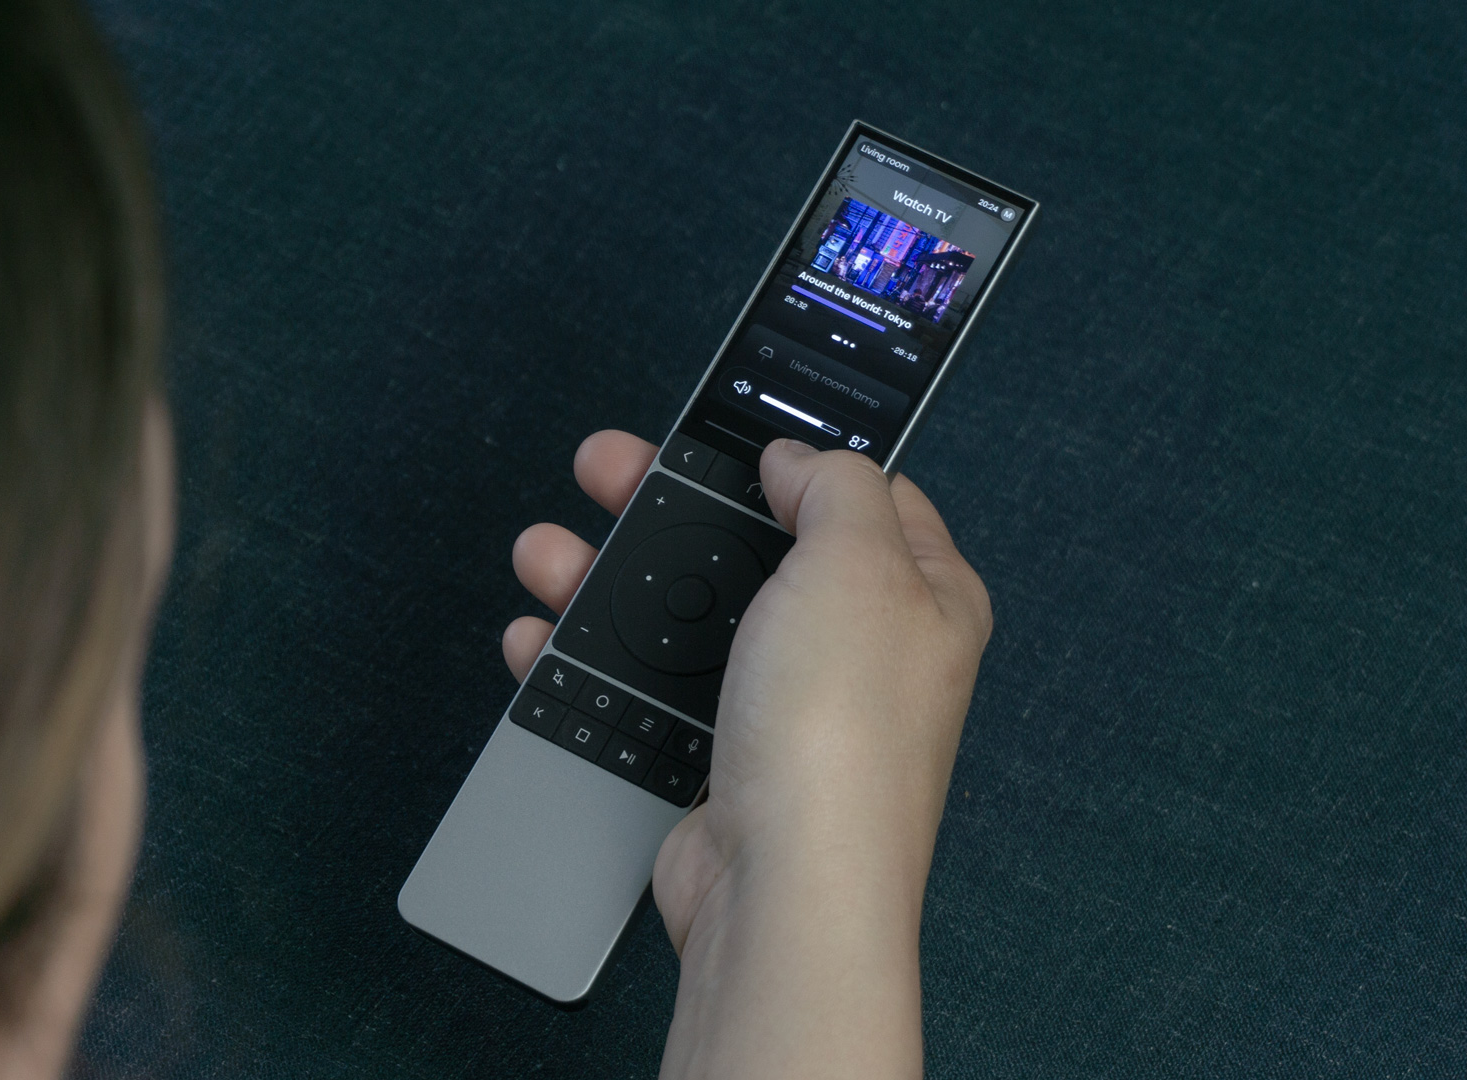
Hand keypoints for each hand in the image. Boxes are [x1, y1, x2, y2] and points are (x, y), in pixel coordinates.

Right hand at [504, 432, 991, 1079]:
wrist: (783, 887)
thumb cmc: (839, 733)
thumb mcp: (856, 560)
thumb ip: (833, 484)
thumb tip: (799, 459)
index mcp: (921, 593)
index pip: (861, 494)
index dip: (791, 453)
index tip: (726, 426)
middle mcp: (859, 648)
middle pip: (752, 545)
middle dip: (670, 505)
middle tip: (606, 469)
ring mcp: (785, 705)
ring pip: (686, 615)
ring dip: (608, 578)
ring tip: (546, 552)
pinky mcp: (722, 757)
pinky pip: (649, 689)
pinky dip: (590, 660)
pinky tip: (546, 635)